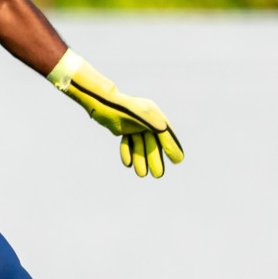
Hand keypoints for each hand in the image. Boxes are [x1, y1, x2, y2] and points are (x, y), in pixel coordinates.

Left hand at [50, 53, 182, 177]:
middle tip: (158, 175)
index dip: (172, 147)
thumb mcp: (137, 112)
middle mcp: (146, 120)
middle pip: (153, 143)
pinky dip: (128, 153)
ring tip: (141, 175)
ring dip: (140, 160)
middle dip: (154, 159)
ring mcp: (134, 124)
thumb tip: (164, 129)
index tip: (177, 160)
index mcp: (153, 114)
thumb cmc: (120, 107)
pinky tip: (127, 164)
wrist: (100, 102)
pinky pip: (128, 143)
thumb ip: (151, 120)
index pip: (166, 134)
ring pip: (140, 145)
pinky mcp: (123, 128)